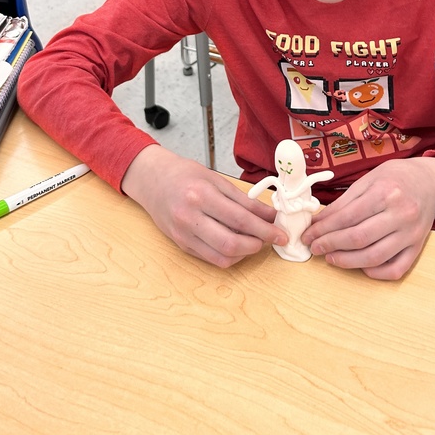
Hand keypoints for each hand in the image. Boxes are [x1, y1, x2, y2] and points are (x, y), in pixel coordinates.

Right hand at [121, 145, 286, 267]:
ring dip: (246, 253)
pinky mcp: (181, 245)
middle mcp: (190, 218)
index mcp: (201, 195)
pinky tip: (238, 245)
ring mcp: (184, 234)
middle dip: (258, 244)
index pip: (241, 219)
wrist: (152, 180)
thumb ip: (244, 200)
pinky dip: (230, 256)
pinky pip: (211, 259)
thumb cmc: (185, 175)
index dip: (266, 229)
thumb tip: (270, 215)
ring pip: (223, 257)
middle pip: (232, 243)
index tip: (281, 233)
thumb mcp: (217, 179)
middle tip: (272, 238)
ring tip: (255, 240)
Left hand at [301, 157, 434, 279]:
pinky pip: (396, 269)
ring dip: (347, 262)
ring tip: (331, 258)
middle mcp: (401, 214)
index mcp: (385, 192)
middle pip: (358, 238)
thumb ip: (344, 201)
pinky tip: (361, 267)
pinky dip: (376, 273)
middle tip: (315, 248)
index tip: (308, 235)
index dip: (323, 229)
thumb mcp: (368, 179)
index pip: (346, 217)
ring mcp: (411, 233)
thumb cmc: (396, 178)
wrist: (430, 183)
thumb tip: (319, 221)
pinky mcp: (418, 247)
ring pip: (375, 257)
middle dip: (330, 246)